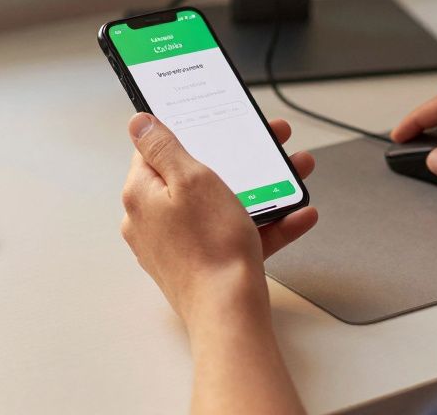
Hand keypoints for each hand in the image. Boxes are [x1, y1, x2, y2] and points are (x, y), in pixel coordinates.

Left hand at [120, 113, 317, 324]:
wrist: (229, 313)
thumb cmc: (209, 248)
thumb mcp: (190, 179)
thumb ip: (162, 146)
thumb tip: (138, 122)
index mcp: (141, 194)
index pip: (155, 150)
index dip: (188, 132)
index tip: (213, 124)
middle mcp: (152, 220)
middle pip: (195, 177)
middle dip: (237, 158)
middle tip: (267, 145)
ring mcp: (177, 244)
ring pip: (221, 204)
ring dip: (261, 188)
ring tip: (294, 173)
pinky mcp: (202, 263)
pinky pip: (234, 234)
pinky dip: (265, 223)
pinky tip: (297, 214)